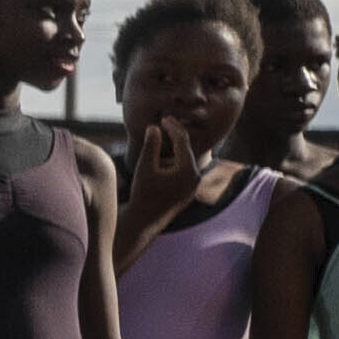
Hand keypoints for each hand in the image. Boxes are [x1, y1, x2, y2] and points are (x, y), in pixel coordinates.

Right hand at [120, 115, 206, 242]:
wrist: (144, 222)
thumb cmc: (142, 194)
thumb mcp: (145, 167)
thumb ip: (151, 145)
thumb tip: (154, 126)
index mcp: (188, 170)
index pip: (183, 141)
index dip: (173, 127)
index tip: (164, 117)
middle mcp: (195, 177)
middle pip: (187, 149)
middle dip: (176, 134)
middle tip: (166, 121)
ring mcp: (194, 185)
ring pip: (186, 160)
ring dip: (175, 147)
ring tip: (165, 135)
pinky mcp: (189, 191)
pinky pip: (185, 170)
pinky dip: (176, 159)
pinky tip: (165, 155)